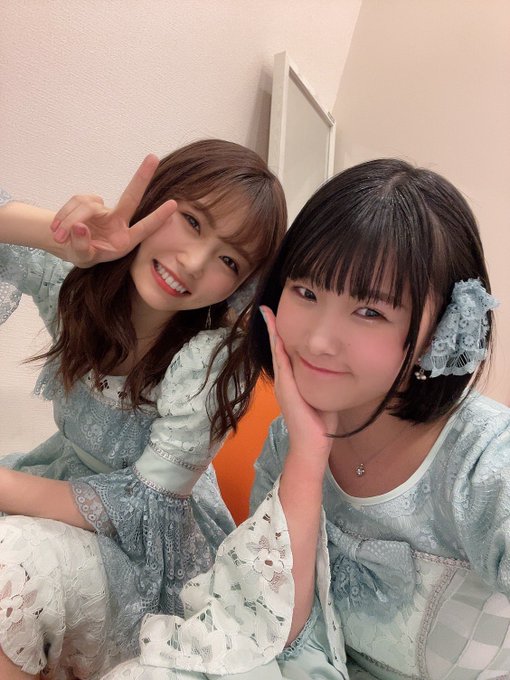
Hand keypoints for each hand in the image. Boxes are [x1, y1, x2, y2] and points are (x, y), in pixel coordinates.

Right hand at [50, 154, 176, 266]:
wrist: (69, 246)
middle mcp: (119, 222)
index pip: (144, 228)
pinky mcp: (89, 201)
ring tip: (58, 236)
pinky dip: (63, 215)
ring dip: (68, 220)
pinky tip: (58, 228)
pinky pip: (75, 202)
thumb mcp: (83, 258)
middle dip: (142, 177)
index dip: (157, 217)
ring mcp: (104, 210)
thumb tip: (79, 226)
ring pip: (86, 206)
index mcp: (125, 240)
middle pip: (131, 196)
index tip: (173, 205)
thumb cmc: (85, 254)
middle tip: (153, 157)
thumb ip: (82, 245)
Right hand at [260, 305, 336, 468]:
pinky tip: (276, 334)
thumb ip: (323, 381)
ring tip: (267, 314)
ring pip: (276, 351)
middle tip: (265, 308)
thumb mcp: (321, 395)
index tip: (276, 317)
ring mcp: (284, 384)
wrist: (312, 446)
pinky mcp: (287, 389)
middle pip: (276, 348)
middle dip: (272, 327)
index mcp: (292, 381)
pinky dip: (277, 347)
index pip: (284, 352)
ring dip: (272, 332)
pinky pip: (281, 363)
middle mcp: (284, 380)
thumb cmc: (319, 424)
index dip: (280, 334)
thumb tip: (333, 368)